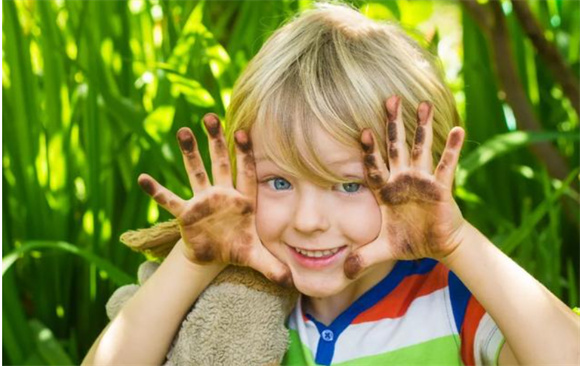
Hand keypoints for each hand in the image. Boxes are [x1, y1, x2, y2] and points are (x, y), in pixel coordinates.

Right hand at [137, 114, 292, 286]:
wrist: (216, 255)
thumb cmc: (238, 248)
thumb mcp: (256, 257)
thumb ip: (272, 265)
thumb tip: (290, 282)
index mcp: (243, 199)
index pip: (246, 172)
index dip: (245, 154)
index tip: (243, 133)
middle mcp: (223, 194)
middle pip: (221, 163)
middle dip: (217, 141)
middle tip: (211, 117)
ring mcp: (203, 201)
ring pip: (196, 172)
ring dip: (189, 153)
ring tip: (183, 131)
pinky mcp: (186, 214)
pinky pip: (170, 200)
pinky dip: (158, 191)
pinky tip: (144, 179)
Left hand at [344, 96, 467, 279]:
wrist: (438, 246)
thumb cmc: (410, 241)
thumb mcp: (382, 250)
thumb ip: (362, 257)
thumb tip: (342, 272)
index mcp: (386, 191)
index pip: (373, 167)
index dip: (368, 151)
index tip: (361, 131)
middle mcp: (403, 180)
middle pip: (396, 147)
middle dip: (392, 124)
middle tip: (389, 99)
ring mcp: (422, 181)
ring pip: (420, 148)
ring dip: (421, 127)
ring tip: (422, 103)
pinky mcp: (441, 187)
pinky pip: (446, 165)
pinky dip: (451, 148)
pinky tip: (457, 129)